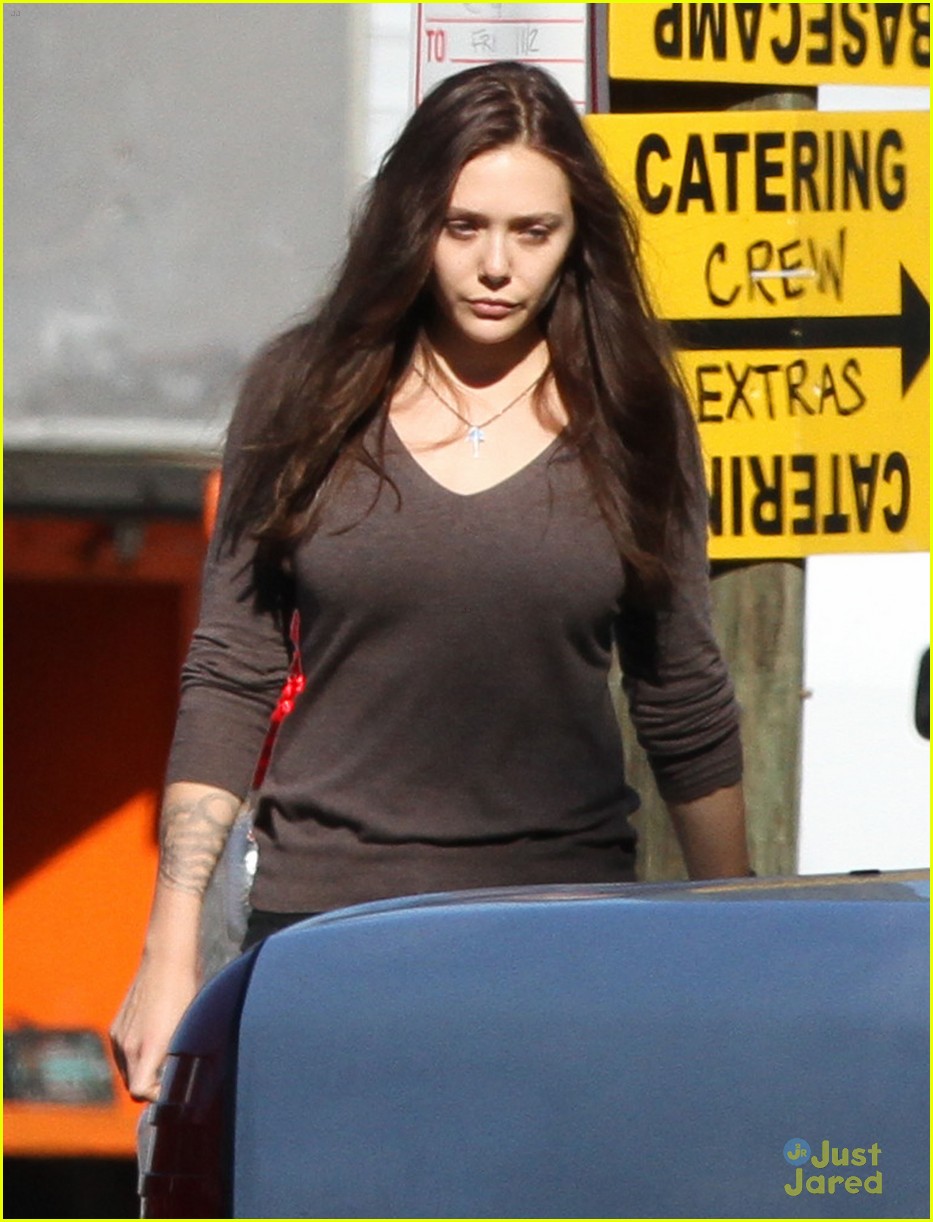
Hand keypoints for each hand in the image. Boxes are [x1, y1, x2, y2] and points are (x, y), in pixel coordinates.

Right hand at [110, 953, 198, 1101]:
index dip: (156, 1096)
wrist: (165, 961)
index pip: (139, 1091)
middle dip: (151, 1086)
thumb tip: (181, 1078)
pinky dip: (135, 1057)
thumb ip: (178, 1056)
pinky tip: (152, 1042)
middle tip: (171, 1076)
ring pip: (126, 1071)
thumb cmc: (184, 992)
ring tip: (163, 1057)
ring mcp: (118, 1036)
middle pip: (132, 1085)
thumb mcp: (187, 1028)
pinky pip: (122, 1055)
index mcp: (148, 1046)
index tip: (171, 1089)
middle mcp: (128, 1044)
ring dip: (142, 1071)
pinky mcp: (115, 1028)